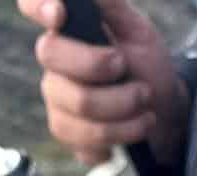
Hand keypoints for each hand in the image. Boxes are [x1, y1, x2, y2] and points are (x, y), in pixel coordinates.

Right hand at [17, 0, 190, 166]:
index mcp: (67, 31)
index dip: (37, 5)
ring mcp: (57, 101)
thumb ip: (112, 5)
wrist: (163, 114)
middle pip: (54, 57)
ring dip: (124, 108)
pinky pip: (85, 140)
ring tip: (146, 104)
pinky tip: (135, 128)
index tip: (59, 12)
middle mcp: (55, 65)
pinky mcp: (68, 135)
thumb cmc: (147, 67)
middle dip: (102, 66)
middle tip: (135, 75)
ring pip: (80, 104)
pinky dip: (123, 134)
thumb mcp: (138, 31)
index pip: (33, 5)